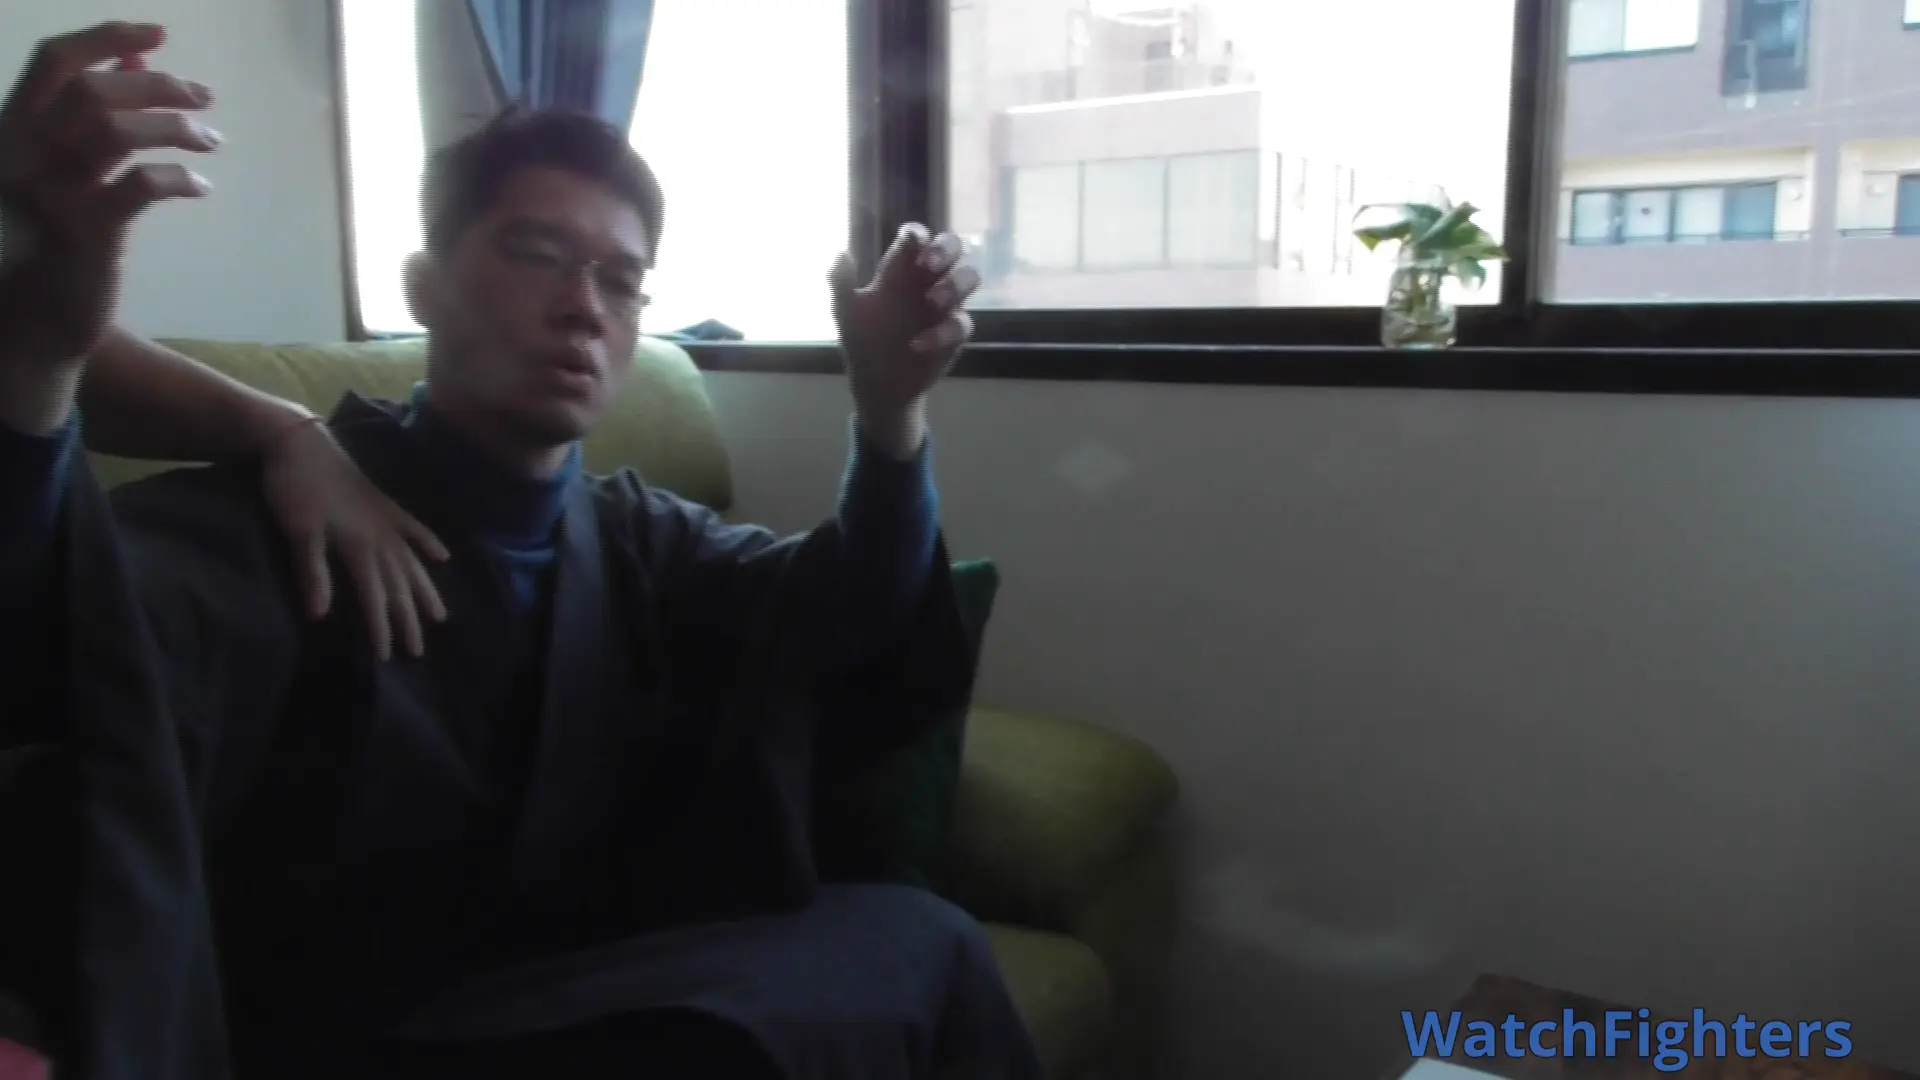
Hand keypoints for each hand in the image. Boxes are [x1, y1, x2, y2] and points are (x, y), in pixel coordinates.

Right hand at [0, 22, 216, 368]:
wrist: (33, 318)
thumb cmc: (50, 234)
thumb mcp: (64, 165)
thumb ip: (92, 111)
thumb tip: (140, 55)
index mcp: (12, 128)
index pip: (54, 61)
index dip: (107, 36)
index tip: (160, 33)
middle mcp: (21, 153)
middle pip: (94, 91)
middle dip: (159, 85)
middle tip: (204, 97)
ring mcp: (49, 191)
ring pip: (115, 130)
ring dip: (175, 127)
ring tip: (209, 141)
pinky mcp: (83, 231)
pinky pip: (141, 185)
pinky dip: (179, 176)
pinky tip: (198, 185)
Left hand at [263, 417, 449, 660]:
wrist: (298, 440)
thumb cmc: (293, 486)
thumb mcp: (298, 530)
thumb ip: (312, 572)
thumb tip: (320, 615)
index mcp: (358, 545)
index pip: (374, 595)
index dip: (381, 627)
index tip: (386, 656)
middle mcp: (379, 536)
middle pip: (398, 585)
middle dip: (408, 619)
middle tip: (417, 652)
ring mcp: (384, 519)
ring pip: (410, 563)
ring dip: (424, 591)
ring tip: (440, 616)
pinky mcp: (381, 504)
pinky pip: (412, 528)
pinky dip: (428, 542)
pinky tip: (443, 556)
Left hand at [828, 224, 980, 453]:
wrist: (876, 383)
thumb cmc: (862, 339)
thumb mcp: (845, 312)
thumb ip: (841, 283)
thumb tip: (841, 253)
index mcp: (902, 270)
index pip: (917, 238)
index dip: (918, 235)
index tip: (912, 242)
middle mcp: (928, 281)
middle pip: (952, 247)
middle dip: (946, 249)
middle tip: (929, 264)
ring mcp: (946, 306)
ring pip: (970, 277)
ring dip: (955, 285)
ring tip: (931, 302)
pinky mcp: (955, 333)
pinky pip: (962, 323)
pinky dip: (943, 332)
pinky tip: (917, 345)